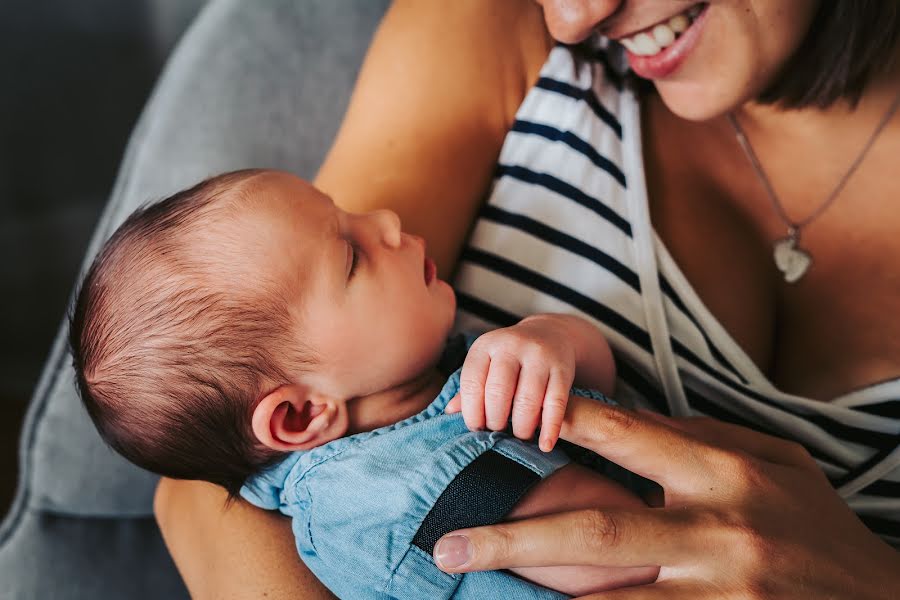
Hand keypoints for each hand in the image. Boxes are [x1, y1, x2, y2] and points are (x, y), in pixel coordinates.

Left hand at [434, 396, 899, 598]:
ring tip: (476, 592)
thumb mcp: (772, 461)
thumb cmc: (815, 524)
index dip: (556, 426)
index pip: (626, 436)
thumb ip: (701, 438)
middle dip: (514, 538)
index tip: (493, 424)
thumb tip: (628, 418)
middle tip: (448, 545)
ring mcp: (722, 589)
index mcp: (726, 468)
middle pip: (598, 531)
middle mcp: (721, 527)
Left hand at [446, 315, 578, 450]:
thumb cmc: (509, 358)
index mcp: (485, 345)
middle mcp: (511, 346)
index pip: (472, 383)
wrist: (549, 334)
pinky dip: (550, 428)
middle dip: (496, 421)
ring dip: (521, 427)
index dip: (471, 412)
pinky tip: (545, 444)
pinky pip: (555, 404)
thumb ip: (470, 387)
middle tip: (498, 432)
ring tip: (519, 436)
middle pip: (498, 393)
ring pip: (527, 400)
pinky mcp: (562, 368)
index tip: (477, 428)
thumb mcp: (486, 364)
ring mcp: (539, 356)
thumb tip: (448, 412)